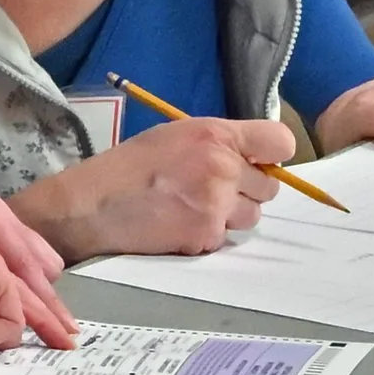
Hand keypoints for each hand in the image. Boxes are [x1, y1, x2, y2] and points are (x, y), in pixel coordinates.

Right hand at [11, 117, 295, 259]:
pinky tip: (180, 225)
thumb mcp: (175, 135)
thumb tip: (252, 158)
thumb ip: (218, 143)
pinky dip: (207, 235)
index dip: (272, 154)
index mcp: (217, 135)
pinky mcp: (205, 237)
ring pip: (251, 217)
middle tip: (214, 190)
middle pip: (269, 186)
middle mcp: (224, 168)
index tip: (259, 162)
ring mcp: (216, 206)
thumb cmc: (128, 166)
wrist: (93, 206)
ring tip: (194, 208)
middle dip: (247, 190)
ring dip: (230, 215)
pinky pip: (224, 239)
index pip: (280, 142)